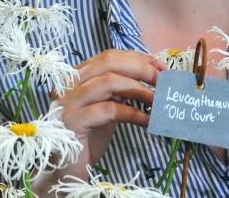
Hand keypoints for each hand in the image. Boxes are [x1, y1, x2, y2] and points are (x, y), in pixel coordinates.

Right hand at [40, 49, 165, 183]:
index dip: (137, 59)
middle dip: (140, 69)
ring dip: (139, 89)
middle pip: (108, 63)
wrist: (66, 170)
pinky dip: (132, 113)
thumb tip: (153, 75)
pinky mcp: (71, 122)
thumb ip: (120, 89)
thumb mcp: (106, 106)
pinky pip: (108, 110)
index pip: (109, 56)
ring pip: (108, 82)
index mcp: (75, 76)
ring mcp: (67, 102)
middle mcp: (67, 84)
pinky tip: (147, 121)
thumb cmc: (88, 137)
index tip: (161, 67)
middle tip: (162, 81)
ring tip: (158, 101)